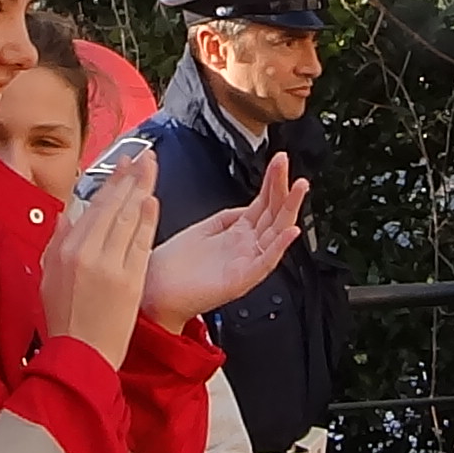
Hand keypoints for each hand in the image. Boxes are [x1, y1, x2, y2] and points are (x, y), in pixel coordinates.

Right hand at [41, 150, 158, 367]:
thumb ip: (56, 242)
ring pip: (129, 219)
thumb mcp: (47, 277)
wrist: (80, 356)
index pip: (92, 206)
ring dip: (142, 190)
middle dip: (130, 177)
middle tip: (143, 156)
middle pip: (113, 206)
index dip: (110, 182)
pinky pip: (141, 243)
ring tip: (151, 169)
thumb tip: (66, 215)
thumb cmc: (63, 321)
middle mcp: (88, 253)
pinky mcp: (131, 280)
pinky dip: (148, 220)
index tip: (122, 164)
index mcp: (66, 250)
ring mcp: (111, 265)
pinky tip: (153, 201)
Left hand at [141, 152, 309, 331]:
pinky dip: (279, 247)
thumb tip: (246, 204)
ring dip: (289, 209)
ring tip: (298, 189)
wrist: (155, 291)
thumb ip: (228, 217)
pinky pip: (265, 262)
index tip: (279, 161)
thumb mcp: (204, 229)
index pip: (263, 204)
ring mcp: (245, 262)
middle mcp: (245, 247)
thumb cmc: (174, 265)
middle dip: (282, 187)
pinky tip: (290, 232)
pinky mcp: (240, 280)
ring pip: (276, 233)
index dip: (273, 182)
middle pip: (273, 214)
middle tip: (287, 164)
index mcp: (237, 234)